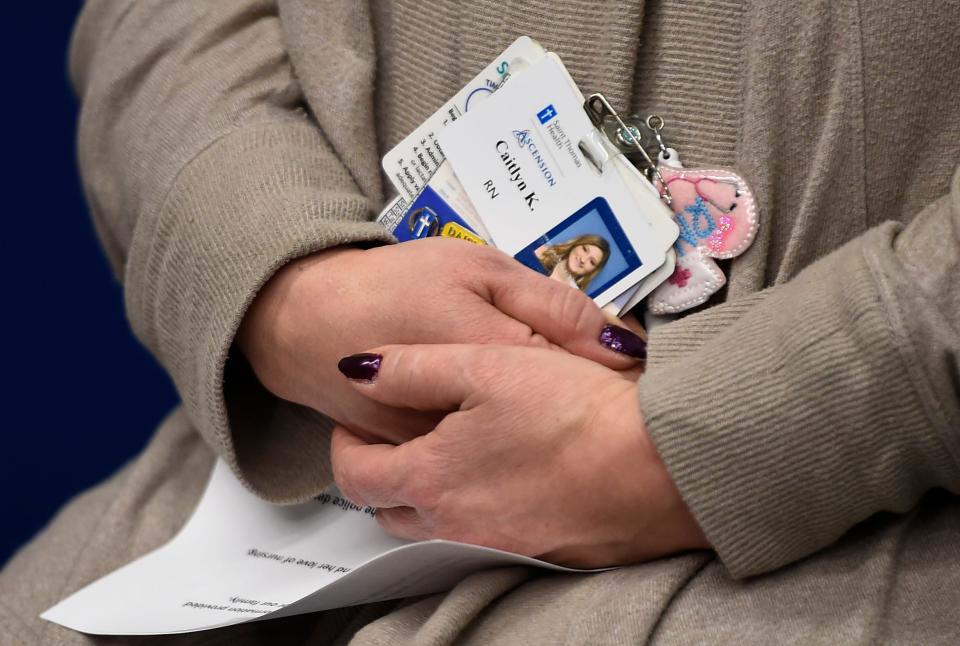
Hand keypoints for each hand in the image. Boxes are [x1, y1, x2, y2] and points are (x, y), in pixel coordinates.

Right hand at [238, 239, 646, 444]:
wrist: (309, 320)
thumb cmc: (397, 284)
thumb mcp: (479, 268)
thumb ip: (551, 304)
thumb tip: (622, 340)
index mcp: (501, 359)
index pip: (589, 383)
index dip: (619, 382)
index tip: (634, 377)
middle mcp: (475, 419)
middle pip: (560, 433)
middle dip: (586, 422)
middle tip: (594, 404)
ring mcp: (446, 451)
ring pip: (521, 461)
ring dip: (545, 442)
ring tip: (552, 419)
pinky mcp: (420, 467)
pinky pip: (476, 471)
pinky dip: (499, 454)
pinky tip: (503, 430)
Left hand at [330, 344, 707, 567]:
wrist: (658, 467)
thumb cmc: (574, 413)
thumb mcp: (484, 366)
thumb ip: (412, 368)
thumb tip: (358, 369)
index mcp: (433, 478)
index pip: (356, 477)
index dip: (345, 446)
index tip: (355, 424)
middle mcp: (456, 523)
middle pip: (390, 510)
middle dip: (382, 475)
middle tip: (397, 439)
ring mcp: (498, 543)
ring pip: (436, 527)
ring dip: (428, 494)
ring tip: (452, 452)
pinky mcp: (539, 552)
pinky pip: (483, 535)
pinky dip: (476, 507)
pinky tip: (506, 474)